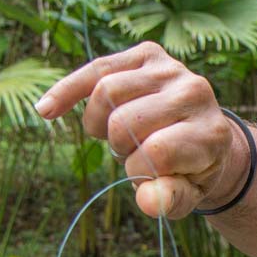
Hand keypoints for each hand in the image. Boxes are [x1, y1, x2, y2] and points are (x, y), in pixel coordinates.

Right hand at [33, 43, 246, 218]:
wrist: (205, 136)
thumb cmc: (191, 170)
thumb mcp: (187, 195)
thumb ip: (169, 200)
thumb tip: (148, 201)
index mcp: (209, 133)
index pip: (156, 150)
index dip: (138, 171)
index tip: (146, 176)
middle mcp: (195, 93)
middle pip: (125, 120)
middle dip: (120, 147)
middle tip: (133, 153)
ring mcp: (172, 69)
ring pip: (106, 91)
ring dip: (100, 123)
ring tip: (118, 136)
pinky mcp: (149, 55)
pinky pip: (97, 69)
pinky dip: (69, 90)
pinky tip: (46, 110)